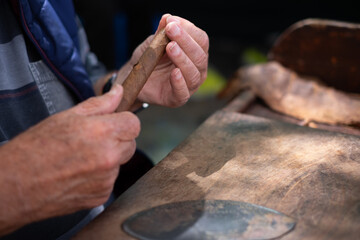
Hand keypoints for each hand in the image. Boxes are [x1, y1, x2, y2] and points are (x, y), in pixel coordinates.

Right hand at [0, 84, 139, 234]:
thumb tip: (118, 92)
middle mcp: (109, 157)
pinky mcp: (101, 195)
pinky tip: (79, 173)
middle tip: (93, 140)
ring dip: (108, 159)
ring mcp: (106, 179)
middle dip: (118, 139)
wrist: (16, 184)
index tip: (114, 123)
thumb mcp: (67, 117)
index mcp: (102, 133)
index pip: (134, 124)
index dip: (124, 121)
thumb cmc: (36, 149)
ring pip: (120, 163)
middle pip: (131, 144)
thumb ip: (99, 104)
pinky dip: (99, 177)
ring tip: (81, 158)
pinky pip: (110, 180)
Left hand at [118, 14, 208, 106]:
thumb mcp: (153, 43)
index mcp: (195, 53)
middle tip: (171, 30)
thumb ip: (161, 32)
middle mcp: (197, 69)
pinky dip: (179, 82)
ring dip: (182, 58)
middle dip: (185, 41)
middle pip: (199, 55)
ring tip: (170, 48)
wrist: (134, 79)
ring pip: (194, 73)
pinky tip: (174, 73)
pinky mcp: (178, 98)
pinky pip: (183, 92)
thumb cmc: (149, 61)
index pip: (200, 39)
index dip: (188, 29)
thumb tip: (167, 17)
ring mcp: (190, 85)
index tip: (172, 21)